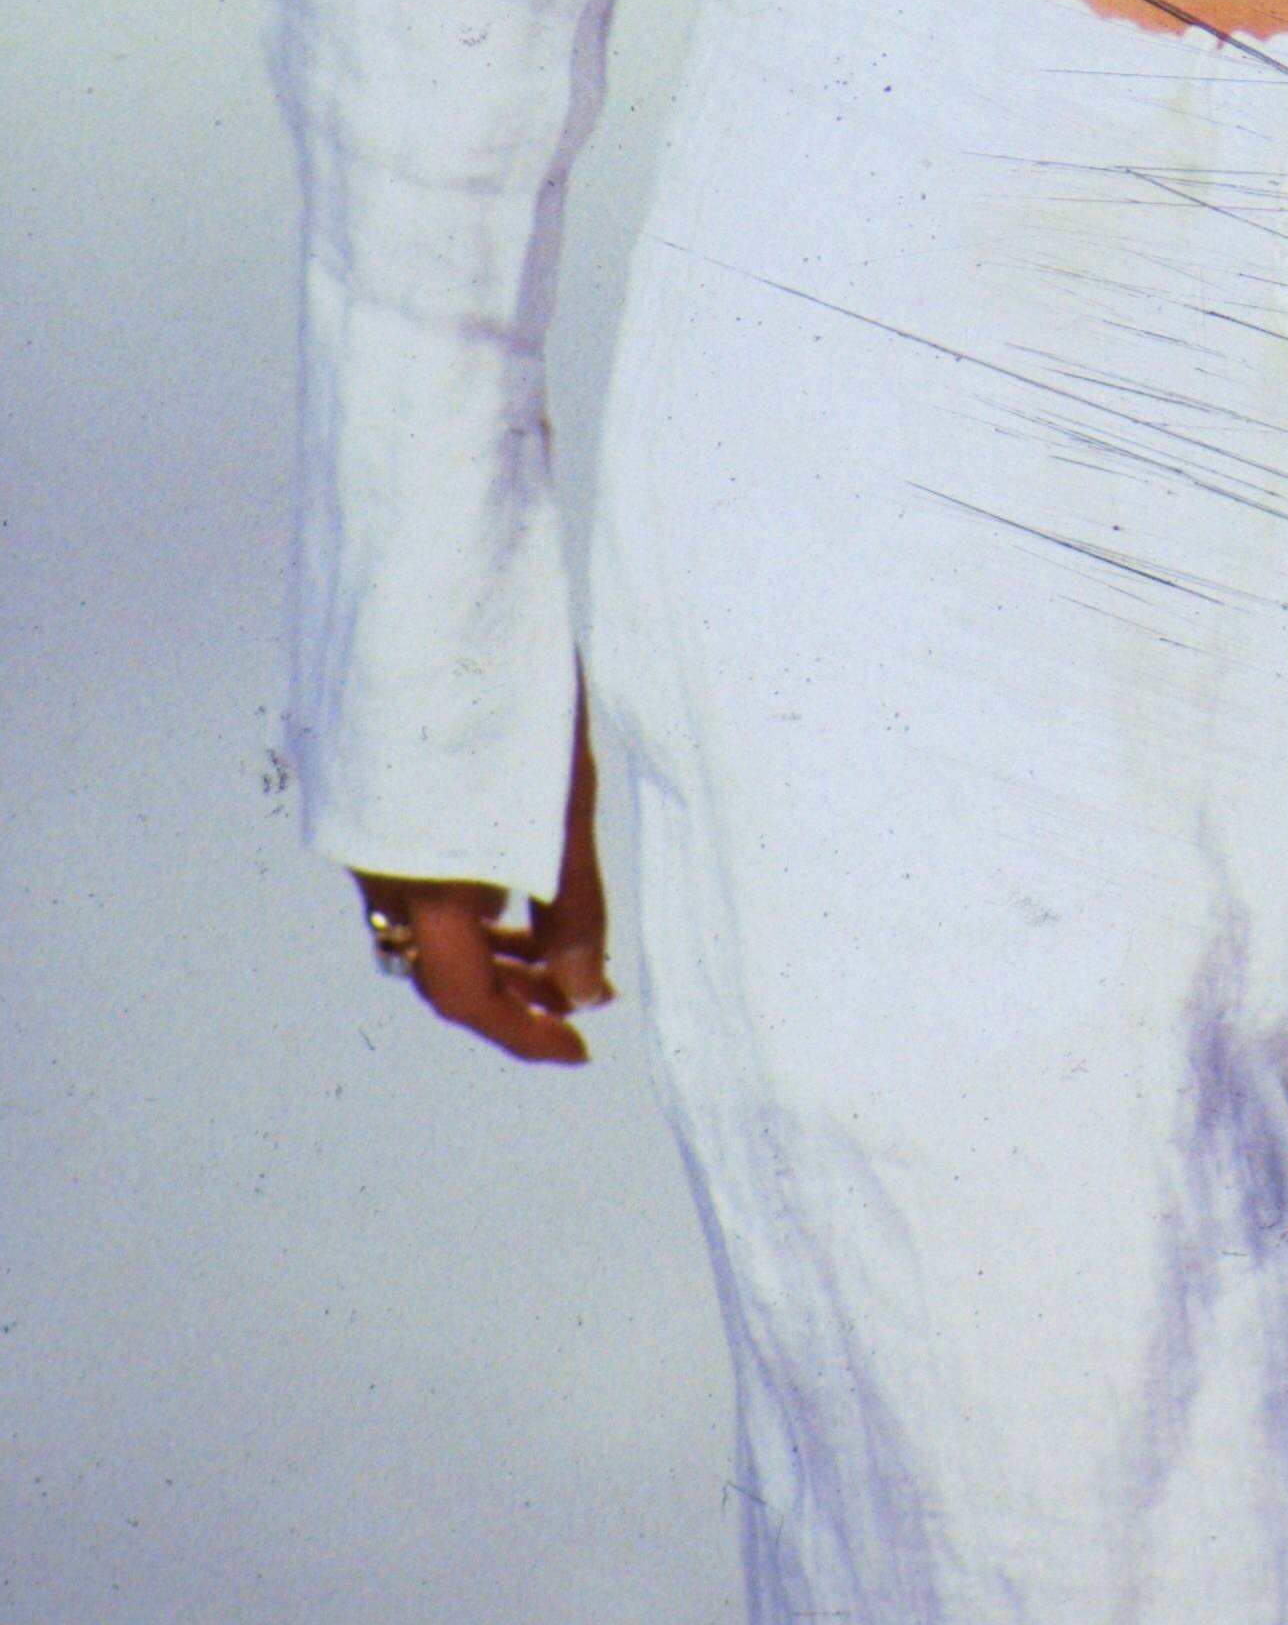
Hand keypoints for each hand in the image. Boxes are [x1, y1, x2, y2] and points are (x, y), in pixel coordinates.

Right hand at [354, 697, 611, 1065]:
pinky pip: (407, 875)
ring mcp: (363, 827)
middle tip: (576, 995)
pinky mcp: (364, 789)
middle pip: (436, 966)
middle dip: (510, 991)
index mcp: (422, 876)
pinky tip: (506, 874)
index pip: (465, 996)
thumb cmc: (512, 680)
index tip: (579, 1046)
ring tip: (549, 941)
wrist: (432, 578)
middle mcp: (375, 866)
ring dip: (485, 945)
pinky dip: (458, 896)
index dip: (524, 1034)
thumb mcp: (564, 798)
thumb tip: (587, 992)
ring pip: (419, 922)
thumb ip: (573, 904)